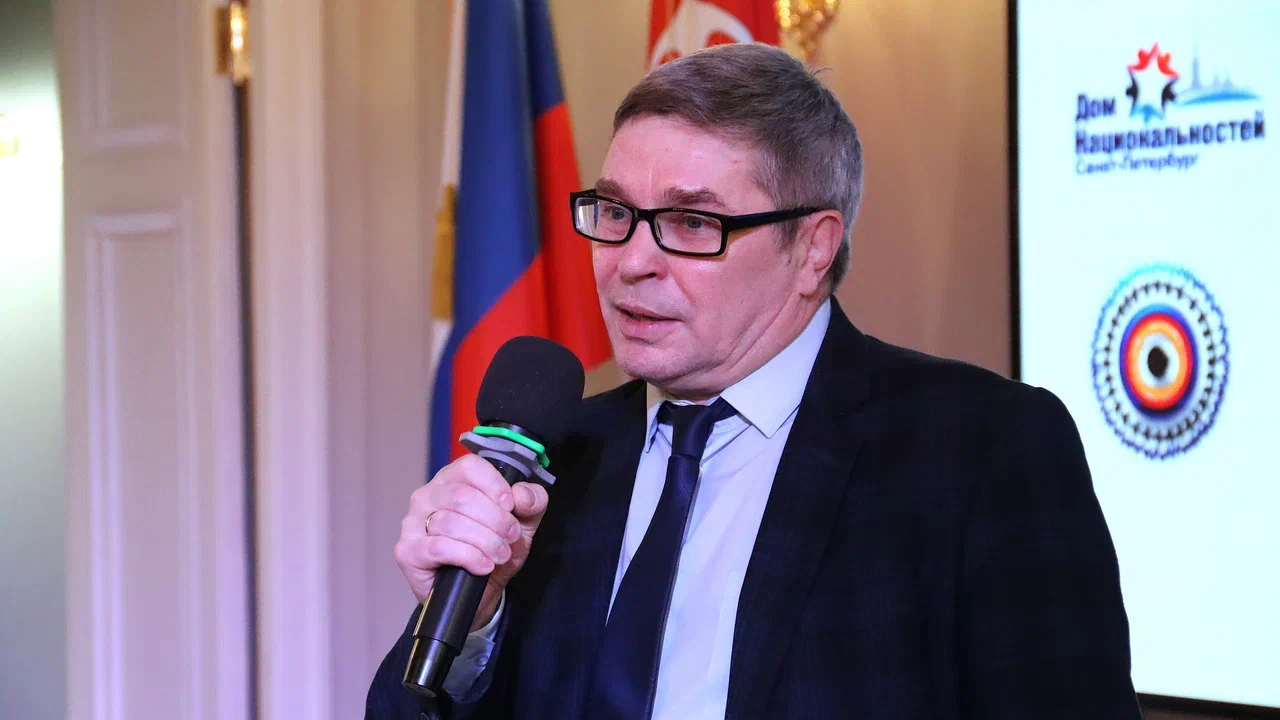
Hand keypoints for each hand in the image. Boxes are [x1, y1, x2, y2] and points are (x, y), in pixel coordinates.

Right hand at [394, 455, 549, 631]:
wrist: (479, 592)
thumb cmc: (493, 549)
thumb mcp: (523, 523)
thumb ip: (532, 502)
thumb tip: (522, 495)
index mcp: (453, 480)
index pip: (469, 466)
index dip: (494, 485)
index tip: (510, 506)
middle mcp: (428, 496)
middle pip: (461, 496)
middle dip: (495, 519)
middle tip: (511, 537)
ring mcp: (413, 523)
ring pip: (450, 522)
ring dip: (485, 540)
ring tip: (500, 554)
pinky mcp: (408, 551)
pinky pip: (438, 547)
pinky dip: (468, 556)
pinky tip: (483, 565)